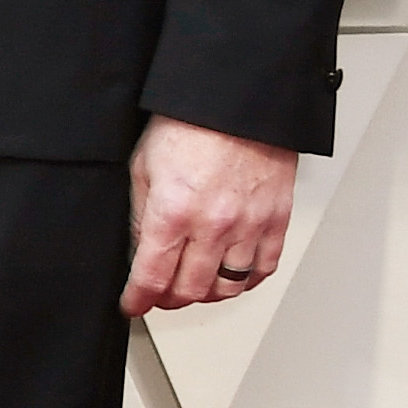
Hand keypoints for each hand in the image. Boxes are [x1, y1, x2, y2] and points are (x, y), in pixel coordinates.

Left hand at [121, 114, 299, 314]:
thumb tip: (140, 251)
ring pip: (228, 287)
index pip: (152, 276)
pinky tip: (231, 277)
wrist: (236, 102)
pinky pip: (263, 269)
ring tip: (192, 287)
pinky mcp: (276, 221)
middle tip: (158, 296)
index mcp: (173, 212)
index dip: (138, 298)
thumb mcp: (143, 167)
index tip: (132, 304)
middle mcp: (214, 226)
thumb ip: (140, 215)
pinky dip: (245, 282)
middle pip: (190, 289)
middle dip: (168, 299)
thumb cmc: (188, 124)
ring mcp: (249, 226)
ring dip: (205, 294)